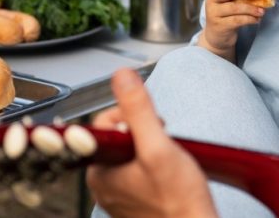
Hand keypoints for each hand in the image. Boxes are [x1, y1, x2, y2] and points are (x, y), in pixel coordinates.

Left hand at [86, 69, 216, 217]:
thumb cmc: (179, 202)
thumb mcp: (159, 147)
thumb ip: (138, 110)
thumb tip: (121, 76)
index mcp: (99, 171)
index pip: (105, 122)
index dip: (132, 115)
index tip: (153, 125)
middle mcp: (103, 183)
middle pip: (119, 135)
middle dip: (144, 130)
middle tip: (164, 142)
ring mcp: (118, 193)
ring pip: (130, 151)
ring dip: (150, 146)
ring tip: (168, 158)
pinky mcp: (132, 200)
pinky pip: (137, 168)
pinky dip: (153, 163)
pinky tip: (168, 171)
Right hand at [197, 0, 264, 60]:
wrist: (217, 36)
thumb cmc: (228, 15)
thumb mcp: (232, 2)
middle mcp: (212, 0)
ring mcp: (214, 13)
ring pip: (233, 8)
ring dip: (250, 9)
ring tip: (262, 11)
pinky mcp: (219, 26)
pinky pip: (236, 21)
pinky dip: (248, 19)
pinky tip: (257, 19)